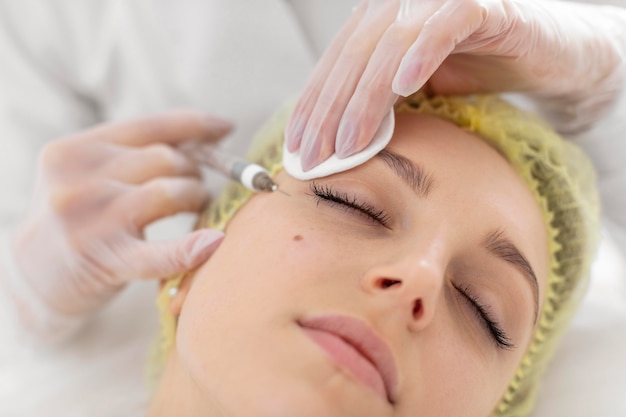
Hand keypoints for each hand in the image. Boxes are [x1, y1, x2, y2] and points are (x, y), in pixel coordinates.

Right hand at [11, 111, 230, 314]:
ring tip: (197, 204)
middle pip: (163, 159)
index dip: (195, 124)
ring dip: (195, 196)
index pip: (148, 127)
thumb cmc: (77, 218)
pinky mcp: (104, 259)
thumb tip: (205, 135)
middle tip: (198, 186)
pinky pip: (157, 252)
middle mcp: (76, 179)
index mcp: (74, 150)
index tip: (225, 127)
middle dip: (193, 170)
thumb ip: (133, 154)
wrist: (32, 276)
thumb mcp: (86, 175)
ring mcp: (89, 220)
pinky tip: (215, 242)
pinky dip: (190, 248)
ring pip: (167, 192)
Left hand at [285, 0, 625, 169]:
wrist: (547, 53)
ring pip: (390, 44)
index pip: (336, 63)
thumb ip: (378, 103)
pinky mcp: (482, 4)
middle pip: (354, 56)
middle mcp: (402, 3)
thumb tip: (333, 143)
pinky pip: (445, 25)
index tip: (298, 149)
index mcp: (380, 20)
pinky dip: (422, 54)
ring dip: (366, 97)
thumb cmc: (477, 70)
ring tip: (351, 143)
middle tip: (316, 157)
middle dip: (330, 111)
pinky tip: (405, 88)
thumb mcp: (416, 91)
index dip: (314, 106)